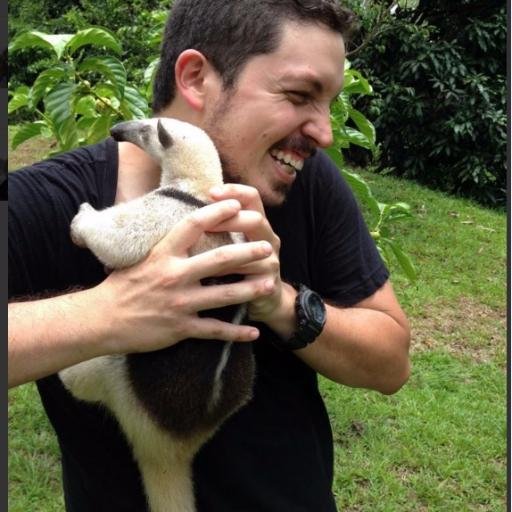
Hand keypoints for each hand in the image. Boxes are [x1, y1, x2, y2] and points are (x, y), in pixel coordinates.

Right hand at [95, 199, 275, 353]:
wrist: (101, 320)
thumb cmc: (120, 286)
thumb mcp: (139, 258)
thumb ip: (165, 246)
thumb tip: (185, 229)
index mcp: (163, 254)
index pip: (194, 225)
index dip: (217, 212)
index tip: (237, 206)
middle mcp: (174, 275)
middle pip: (220, 259)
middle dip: (248, 252)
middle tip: (268, 247)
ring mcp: (180, 303)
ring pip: (224, 294)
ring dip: (250, 289)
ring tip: (270, 284)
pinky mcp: (181, 328)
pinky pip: (214, 330)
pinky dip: (236, 333)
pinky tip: (253, 333)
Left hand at [208, 185, 295, 334]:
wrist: (264, 302)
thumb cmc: (239, 269)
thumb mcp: (231, 244)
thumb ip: (218, 226)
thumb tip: (189, 208)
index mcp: (258, 225)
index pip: (252, 197)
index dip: (234, 191)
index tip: (210, 192)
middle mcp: (269, 239)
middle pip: (255, 219)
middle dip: (230, 220)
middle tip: (207, 226)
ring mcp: (272, 261)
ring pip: (252, 251)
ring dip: (227, 253)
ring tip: (204, 257)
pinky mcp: (269, 284)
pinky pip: (250, 279)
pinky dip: (229, 278)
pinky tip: (212, 280)